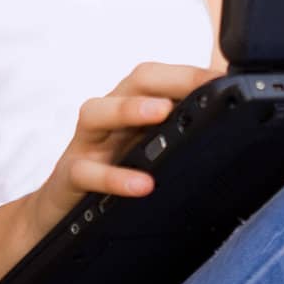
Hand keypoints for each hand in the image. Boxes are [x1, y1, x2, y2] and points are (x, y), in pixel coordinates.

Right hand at [21, 61, 220, 239]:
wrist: (58, 209)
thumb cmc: (108, 171)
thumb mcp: (143, 149)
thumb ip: (173, 132)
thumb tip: (222, 125)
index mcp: (128, 106)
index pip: (158, 76)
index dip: (190, 74)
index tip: (225, 79)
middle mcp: (105, 117)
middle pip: (132, 83)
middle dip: (169, 79)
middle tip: (203, 85)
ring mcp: (85, 143)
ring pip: (97, 112)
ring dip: (130, 108)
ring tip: (163, 112)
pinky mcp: (69, 175)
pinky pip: (87, 171)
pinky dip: (114, 177)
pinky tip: (141, 185)